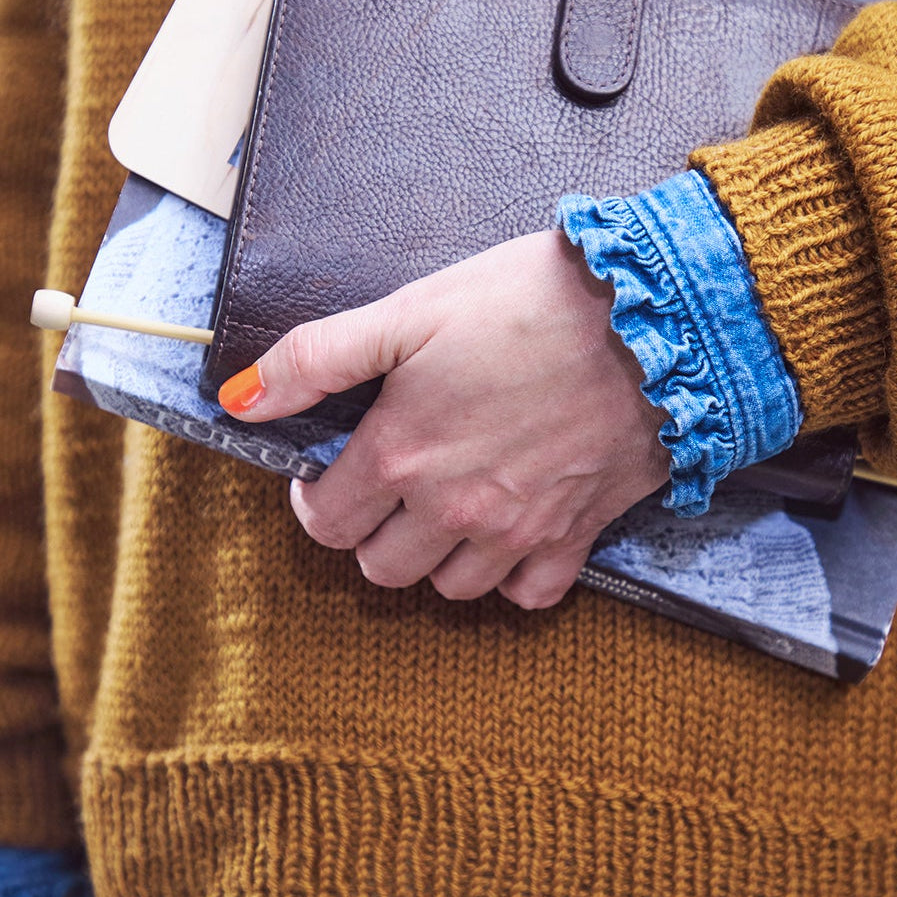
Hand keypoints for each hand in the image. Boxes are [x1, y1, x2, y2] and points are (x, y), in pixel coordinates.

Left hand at [220, 230, 668, 608]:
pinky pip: (528, 595)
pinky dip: (512, 577)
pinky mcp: (577, 535)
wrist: (656, 315)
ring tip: (449, 505)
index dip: (318, 498)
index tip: (337, 473)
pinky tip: (510, 532)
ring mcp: (518, 531)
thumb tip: (240, 400)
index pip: (327, 521)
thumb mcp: (409, 311)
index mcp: (402, 454)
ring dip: (437, 557)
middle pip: (382, 567)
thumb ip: (316, 358)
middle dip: (373, 532)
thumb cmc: (529, 301)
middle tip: (392, 486)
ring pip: (450, 589)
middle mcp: (454, 508)